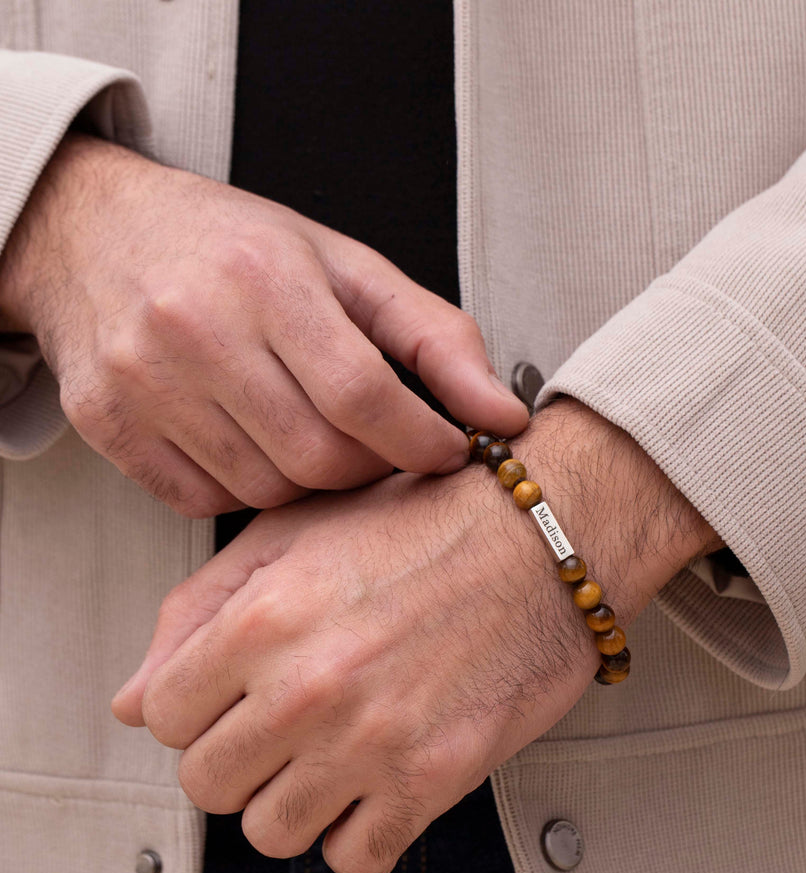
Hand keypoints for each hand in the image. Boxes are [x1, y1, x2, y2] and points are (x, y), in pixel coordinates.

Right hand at [0, 133, 527, 514]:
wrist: (99, 233)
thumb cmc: (236, 249)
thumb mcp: (347, 269)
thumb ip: (435, 340)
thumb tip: (503, 416)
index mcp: (265, 279)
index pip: (362, 396)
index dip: (421, 442)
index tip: (447, 451)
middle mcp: (194, 329)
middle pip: (319, 458)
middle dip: (369, 466)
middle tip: (377, 441)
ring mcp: (142, 383)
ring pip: (267, 491)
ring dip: (309, 481)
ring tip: (310, 430)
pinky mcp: (109, 426)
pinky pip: (206, 503)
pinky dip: (246, 488)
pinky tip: (252, 442)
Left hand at [111, 400, 721, 872]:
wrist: (547, 537)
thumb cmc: (423, 522)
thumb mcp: (296, 533)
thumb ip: (197, 611)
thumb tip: (132, 704)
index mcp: (262, 618)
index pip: (161, 717)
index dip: (195, 708)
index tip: (237, 696)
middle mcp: (308, 687)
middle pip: (209, 785)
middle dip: (239, 759)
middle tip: (287, 727)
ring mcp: (372, 740)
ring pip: (272, 833)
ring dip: (296, 801)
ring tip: (334, 756)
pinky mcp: (435, 778)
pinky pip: (356, 857)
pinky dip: (359, 833)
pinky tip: (380, 783)